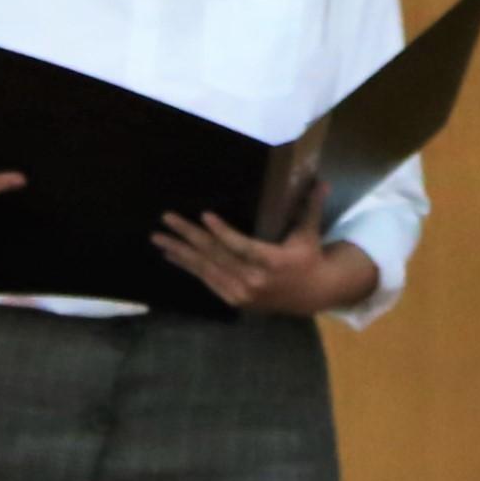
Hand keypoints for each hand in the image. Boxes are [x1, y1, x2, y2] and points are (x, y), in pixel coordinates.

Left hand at [151, 198, 378, 317]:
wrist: (312, 294)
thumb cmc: (309, 256)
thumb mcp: (310, 232)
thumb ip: (310, 206)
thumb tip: (320, 180)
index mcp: (273, 262)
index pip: (242, 247)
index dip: (223, 232)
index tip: (204, 216)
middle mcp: (254, 280)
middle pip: (216, 256)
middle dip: (188, 237)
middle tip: (167, 220)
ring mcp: (242, 293)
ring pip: (206, 270)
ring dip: (180, 253)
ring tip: (159, 238)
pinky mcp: (234, 300)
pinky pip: (207, 281)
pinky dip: (188, 267)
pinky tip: (172, 256)